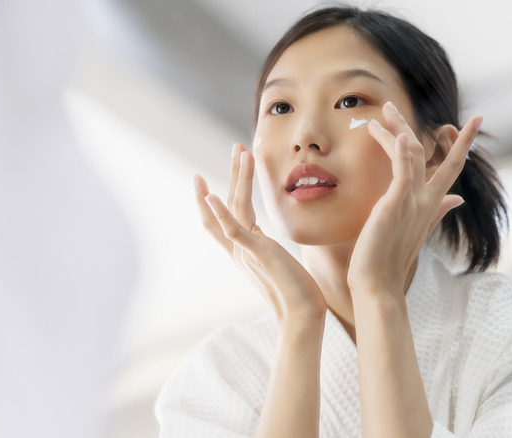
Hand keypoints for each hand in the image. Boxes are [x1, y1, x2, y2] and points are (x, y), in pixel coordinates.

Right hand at [194, 144, 326, 324]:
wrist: (301, 314)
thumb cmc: (297, 292)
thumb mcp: (279, 264)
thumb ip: (269, 251)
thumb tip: (272, 244)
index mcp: (243, 251)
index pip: (219, 219)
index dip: (213, 197)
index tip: (210, 175)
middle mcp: (238, 250)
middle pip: (223, 206)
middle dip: (231, 174)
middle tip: (236, 148)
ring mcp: (244, 251)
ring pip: (233, 206)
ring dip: (237, 177)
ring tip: (241, 151)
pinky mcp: (255, 253)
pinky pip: (232, 229)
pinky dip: (220, 211)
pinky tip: (212, 194)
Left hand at [347, 102, 481, 295]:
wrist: (377, 284)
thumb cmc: (389, 260)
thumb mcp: (417, 231)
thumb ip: (437, 212)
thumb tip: (457, 200)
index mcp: (431, 206)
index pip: (451, 169)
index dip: (463, 144)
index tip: (475, 121)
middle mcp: (426, 202)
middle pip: (443, 158)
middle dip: (452, 133)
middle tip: (450, 111)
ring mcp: (412, 203)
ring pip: (415, 155)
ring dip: (401, 128)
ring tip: (385, 109)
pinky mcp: (394, 206)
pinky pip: (402, 173)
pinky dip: (401, 152)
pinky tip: (398, 135)